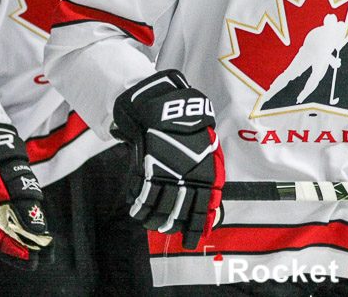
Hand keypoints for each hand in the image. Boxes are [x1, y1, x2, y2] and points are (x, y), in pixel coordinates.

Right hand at [112, 70, 224, 248]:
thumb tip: (211, 198)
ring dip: (155, 219)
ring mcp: (167, 174)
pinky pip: (144, 194)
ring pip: (160, 206)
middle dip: (173, 225)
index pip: (202, 208)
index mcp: (205, 174)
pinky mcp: (149, 168)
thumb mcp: (207, 149)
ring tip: (151, 224)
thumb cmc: (189, 126)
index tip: (192, 241)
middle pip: (180, 212)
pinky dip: (140, 205)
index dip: (196, 227)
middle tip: (168, 231)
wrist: (166, 106)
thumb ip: (207, 173)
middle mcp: (187, 177)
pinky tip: (136, 211)